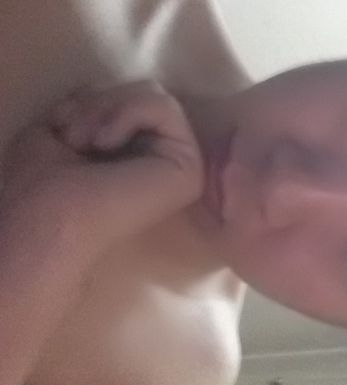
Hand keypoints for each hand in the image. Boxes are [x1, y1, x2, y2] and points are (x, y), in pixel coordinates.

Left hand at [0, 81, 202, 253]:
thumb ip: (99, 101)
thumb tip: (119, 88)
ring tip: (87, 142)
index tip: (67, 130)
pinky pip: (165, 108)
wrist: (47, 220)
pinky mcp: (189, 167)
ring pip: (156, 95)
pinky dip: (127, 113)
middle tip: (76, 138)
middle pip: (147, 92)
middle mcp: (166, 161)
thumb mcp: (66, 123)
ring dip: (109, 108)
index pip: (132, 97)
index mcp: (139, 156)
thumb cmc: (43, 185)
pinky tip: (105, 144)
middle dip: (102, 102)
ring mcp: (182, 166)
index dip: (96, 100)